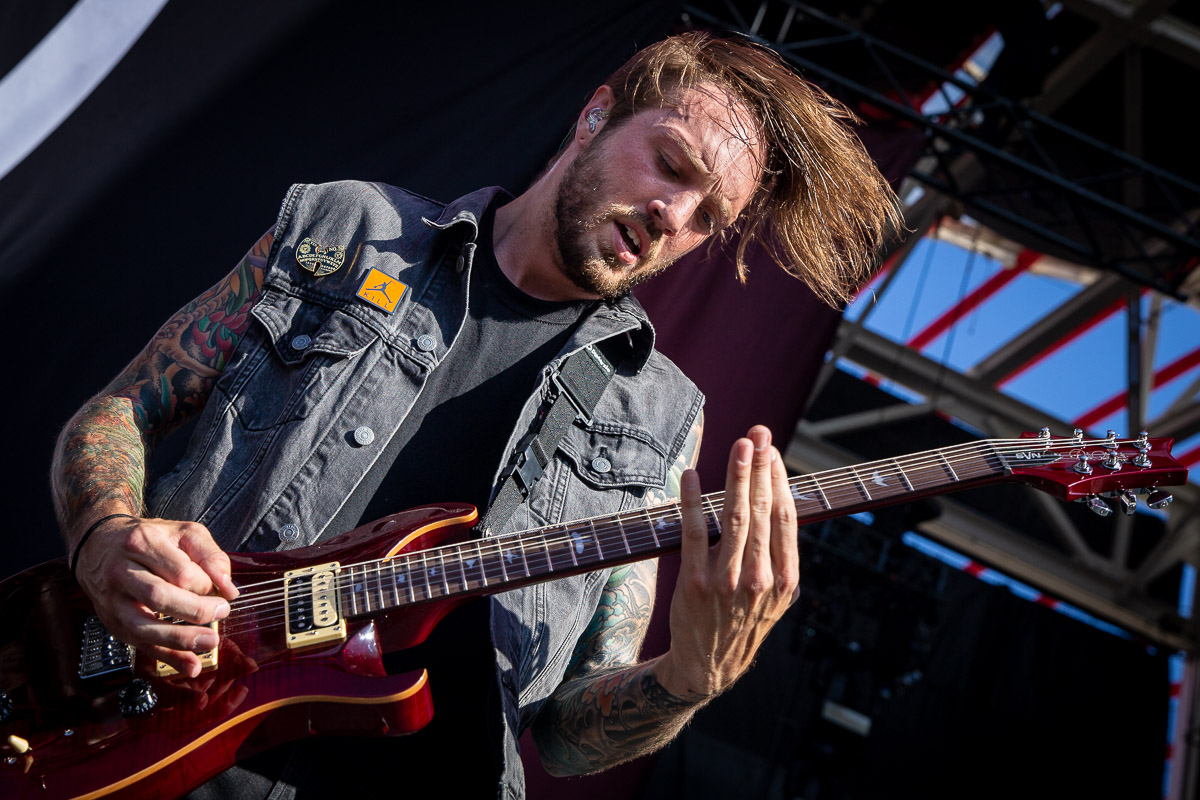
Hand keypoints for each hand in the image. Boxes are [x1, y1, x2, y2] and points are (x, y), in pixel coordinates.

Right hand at [73, 515, 238, 677]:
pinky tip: (191, 666)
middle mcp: (121, 572)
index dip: (205, 584)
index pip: (180, 571)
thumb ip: (211, 556)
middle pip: (159, 597)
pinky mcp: (112, 622)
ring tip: (210, 641)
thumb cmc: (147, 538)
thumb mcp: (183, 532)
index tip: (218, 589)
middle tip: (220, 613)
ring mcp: (113, 601)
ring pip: (144, 626)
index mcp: (142, 543)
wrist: (98, 545)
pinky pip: (140, 645)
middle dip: (195, 611)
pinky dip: (167, 658)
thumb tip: (228, 589)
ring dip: (180, 639)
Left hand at [659, 425, 797, 699]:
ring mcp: (727, 580)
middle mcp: (759, 578)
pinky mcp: (695, 582)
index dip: (780, 480)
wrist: (709, 667)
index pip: (785, 517)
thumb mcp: (775, 597)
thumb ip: (779, 555)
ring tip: (738, 445)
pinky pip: (694, 532)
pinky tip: (689, 476)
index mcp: (785, 579)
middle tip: (758, 433)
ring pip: (734, 516)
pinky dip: (692, 501)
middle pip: (762, 510)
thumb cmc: (742, 623)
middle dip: (761, 466)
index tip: (772, 451)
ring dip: (736, 476)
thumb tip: (777, 502)